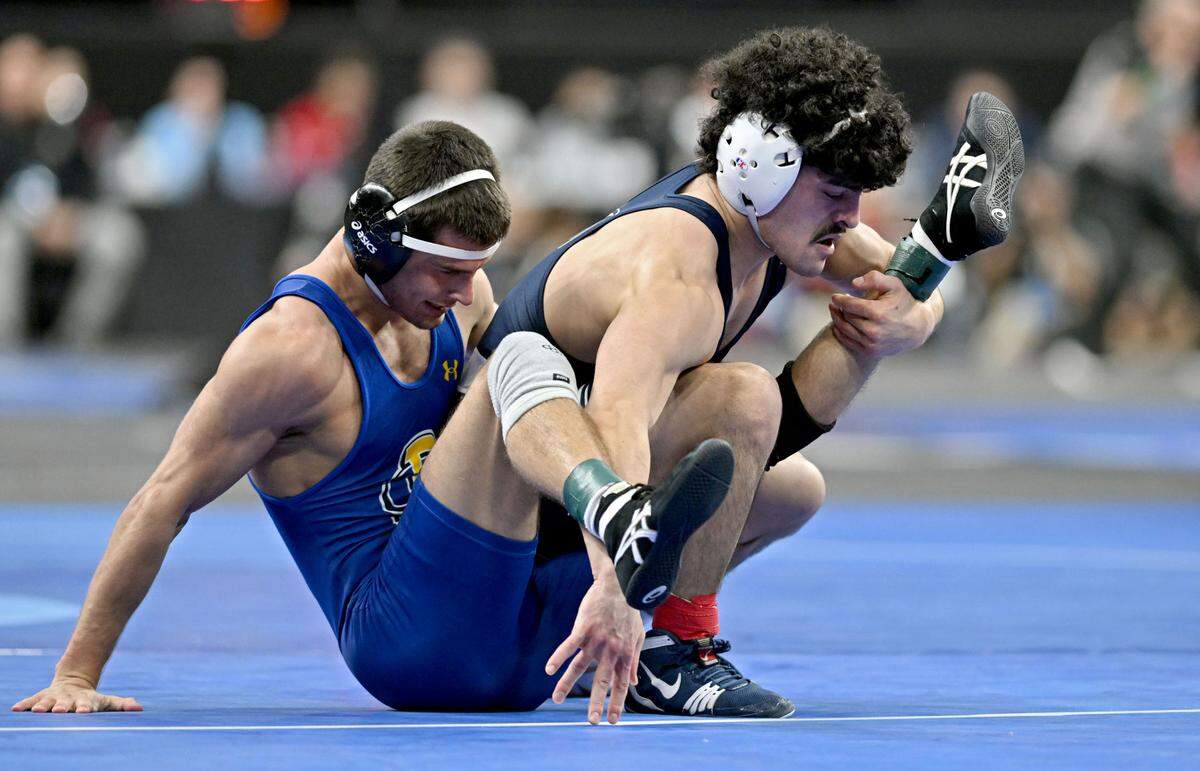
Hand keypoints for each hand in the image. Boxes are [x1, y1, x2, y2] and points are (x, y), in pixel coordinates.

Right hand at [11, 675, 141, 713]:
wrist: (73, 682)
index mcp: (85, 700)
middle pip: (65, 703)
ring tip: (38, 711)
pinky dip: (24, 705)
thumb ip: (121, 705)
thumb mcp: (106, 701)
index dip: (85, 707)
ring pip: (47, 701)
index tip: (83, 711)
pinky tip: (16, 709)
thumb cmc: (91, 699)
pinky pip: (31, 701)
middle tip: (60, 710)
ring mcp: (54, 698)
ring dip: (43, 706)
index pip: (86, 704)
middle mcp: (68, 699)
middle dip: (62, 706)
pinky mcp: (41, 698)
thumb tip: (139, 708)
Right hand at [545, 577, 643, 724]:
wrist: (619, 586)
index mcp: (624, 655)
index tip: (613, 720)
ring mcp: (595, 641)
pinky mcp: (582, 630)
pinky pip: (568, 647)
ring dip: (566, 684)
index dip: (617, 703)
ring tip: (556, 699)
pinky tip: (548, 669)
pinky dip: (557, 658)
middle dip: (597, 704)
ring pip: (579, 667)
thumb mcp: (638, 637)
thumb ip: (634, 660)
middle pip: (601, 682)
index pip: (621, 685)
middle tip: (592, 722)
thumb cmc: (628, 611)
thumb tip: (634, 681)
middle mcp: (610, 651)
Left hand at [828, 271, 936, 356]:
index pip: (850, 305)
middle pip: (846, 317)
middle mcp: (874, 331)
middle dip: (839, 308)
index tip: (835, 296)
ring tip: (835, 311)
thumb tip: (853, 283)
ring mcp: (872, 344)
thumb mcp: (894, 285)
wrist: (917, 328)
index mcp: (878, 313)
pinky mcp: (871, 352)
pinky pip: (848, 342)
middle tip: (837, 303)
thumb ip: (875, 279)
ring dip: (837, 319)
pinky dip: (840, 333)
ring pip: (844, 330)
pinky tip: (838, 325)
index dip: (840, 300)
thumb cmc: (904, 303)